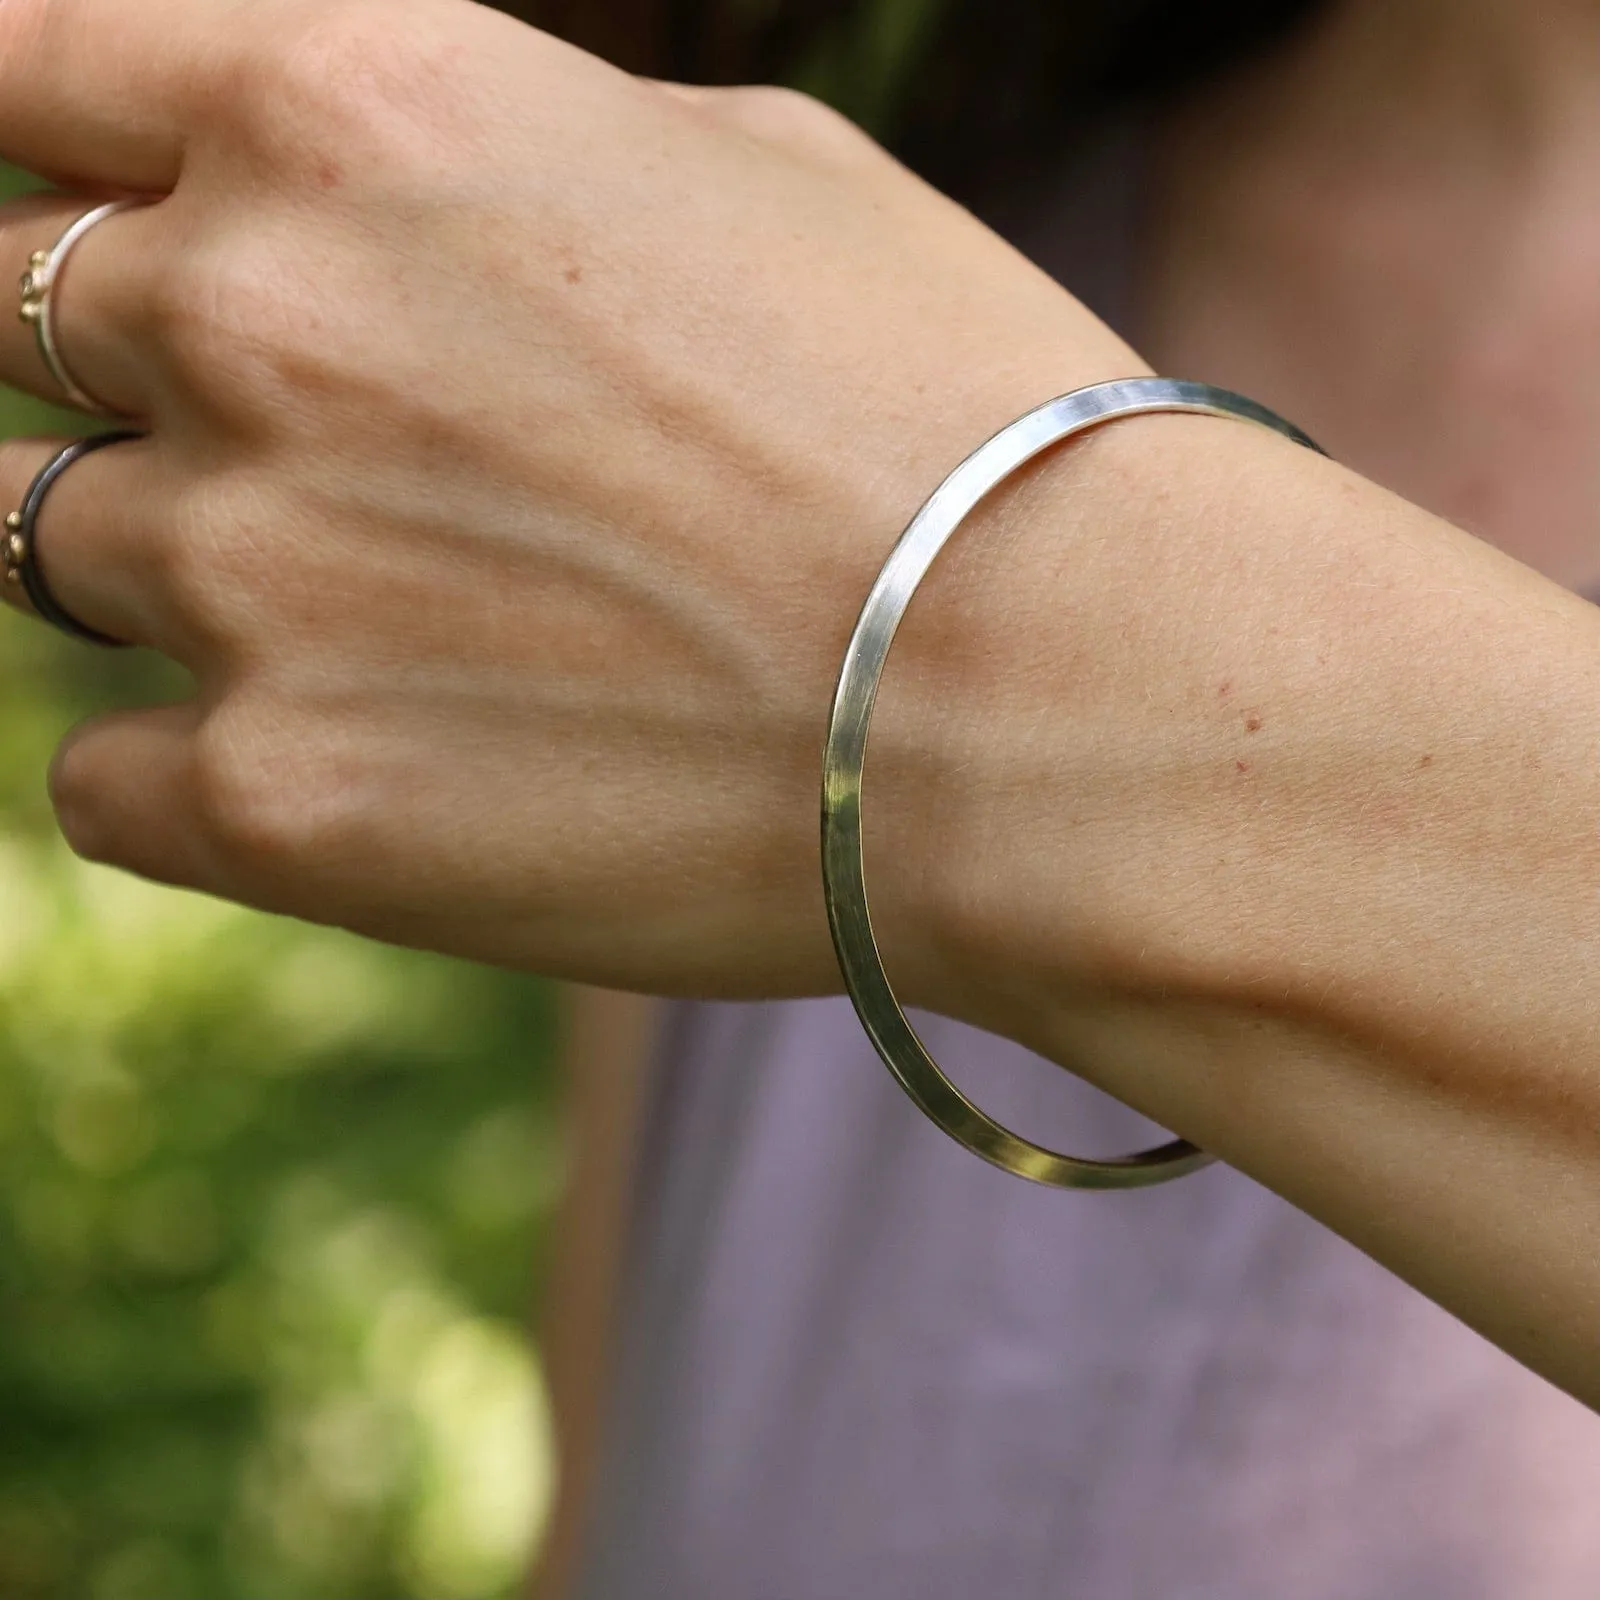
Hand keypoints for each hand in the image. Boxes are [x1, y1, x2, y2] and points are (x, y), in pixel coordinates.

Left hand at [0, 0, 1137, 992]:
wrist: (1059, 702)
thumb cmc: (948, 419)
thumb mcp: (738, 176)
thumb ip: (486, 160)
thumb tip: (358, 210)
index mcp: (355, 108)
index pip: (17, 68)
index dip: (34, 148)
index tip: (69, 215)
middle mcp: (248, 320)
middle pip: (22, 323)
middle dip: (137, 377)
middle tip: (322, 461)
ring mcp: (245, 577)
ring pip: (48, 557)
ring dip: (189, 576)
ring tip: (399, 628)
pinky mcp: (279, 806)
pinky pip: (109, 784)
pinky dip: (200, 770)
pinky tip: (374, 768)